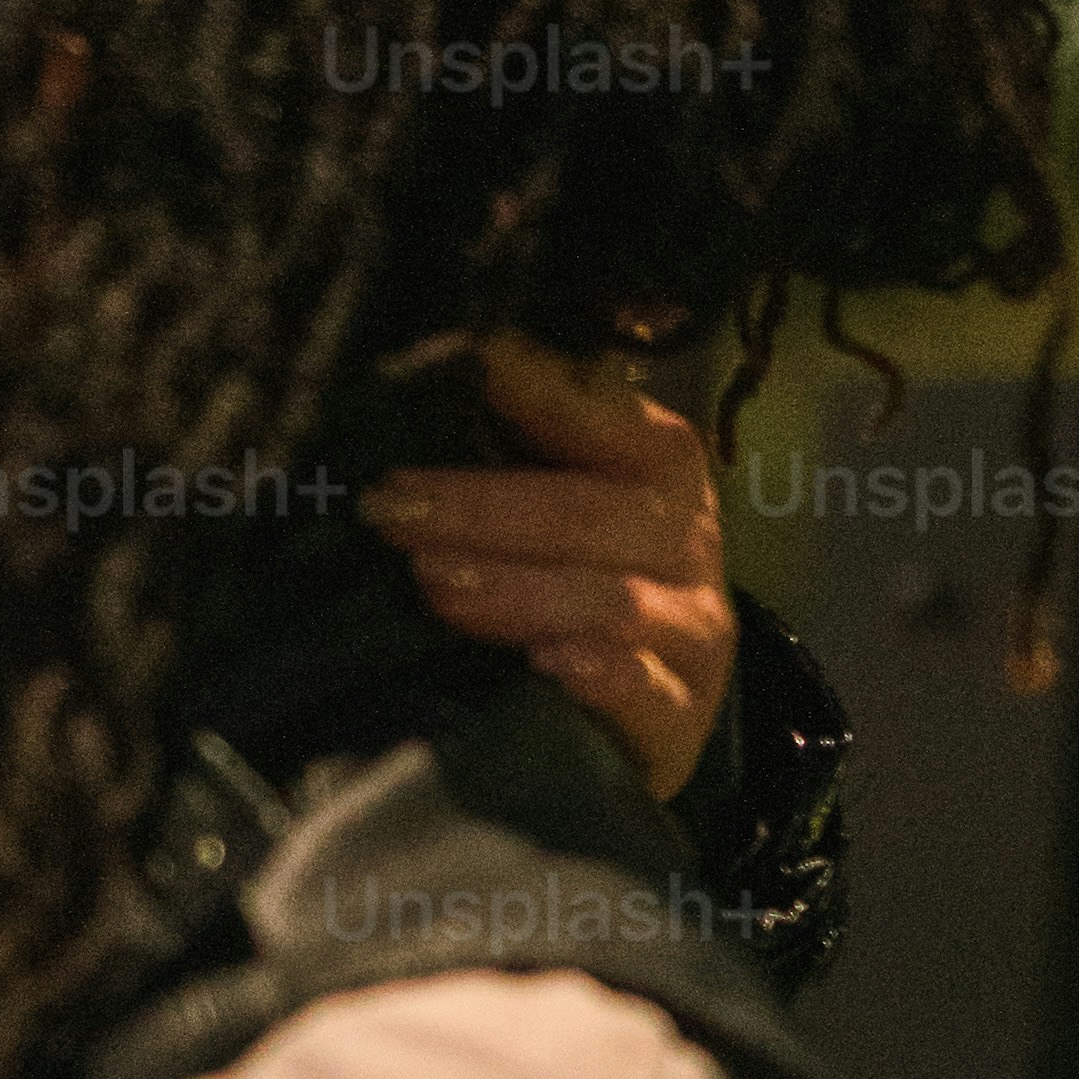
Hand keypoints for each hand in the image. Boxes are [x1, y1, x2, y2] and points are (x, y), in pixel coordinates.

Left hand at [359, 331, 735, 800]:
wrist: (660, 697)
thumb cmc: (589, 575)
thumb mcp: (569, 498)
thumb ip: (520, 439)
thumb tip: (443, 368)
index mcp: (656, 465)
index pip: (603, 416)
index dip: (537, 390)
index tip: (466, 363)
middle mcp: (684, 538)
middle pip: (586, 513)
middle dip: (479, 508)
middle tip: (389, 507)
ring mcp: (688, 628)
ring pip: (609, 601)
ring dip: (515, 588)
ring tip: (432, 579)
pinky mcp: (679, 714)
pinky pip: (644, 691)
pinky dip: (600, 675)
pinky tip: (551, 664)